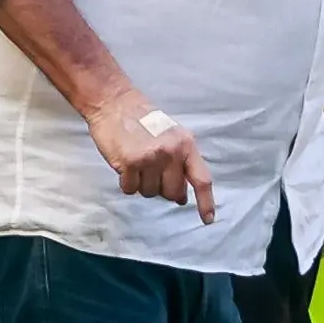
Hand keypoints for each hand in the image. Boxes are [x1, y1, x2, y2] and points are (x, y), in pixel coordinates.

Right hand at [87, 88, 215, 221]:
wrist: (115, 103)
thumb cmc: (144, 121)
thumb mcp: (172, 136)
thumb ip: (181, 163)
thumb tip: (182, 197)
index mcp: (186, 145)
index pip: (202, 179)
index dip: (206, 202)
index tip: (208, 219)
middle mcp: (171, 152)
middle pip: (173, 193)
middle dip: (162, 189)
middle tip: (152, 171)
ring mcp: (151, 158)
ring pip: (150, 193)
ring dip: (142, 184)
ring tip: (137, 163)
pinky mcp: (130, 162)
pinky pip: (130, 189)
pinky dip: (127, 182)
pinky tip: (125, 165)